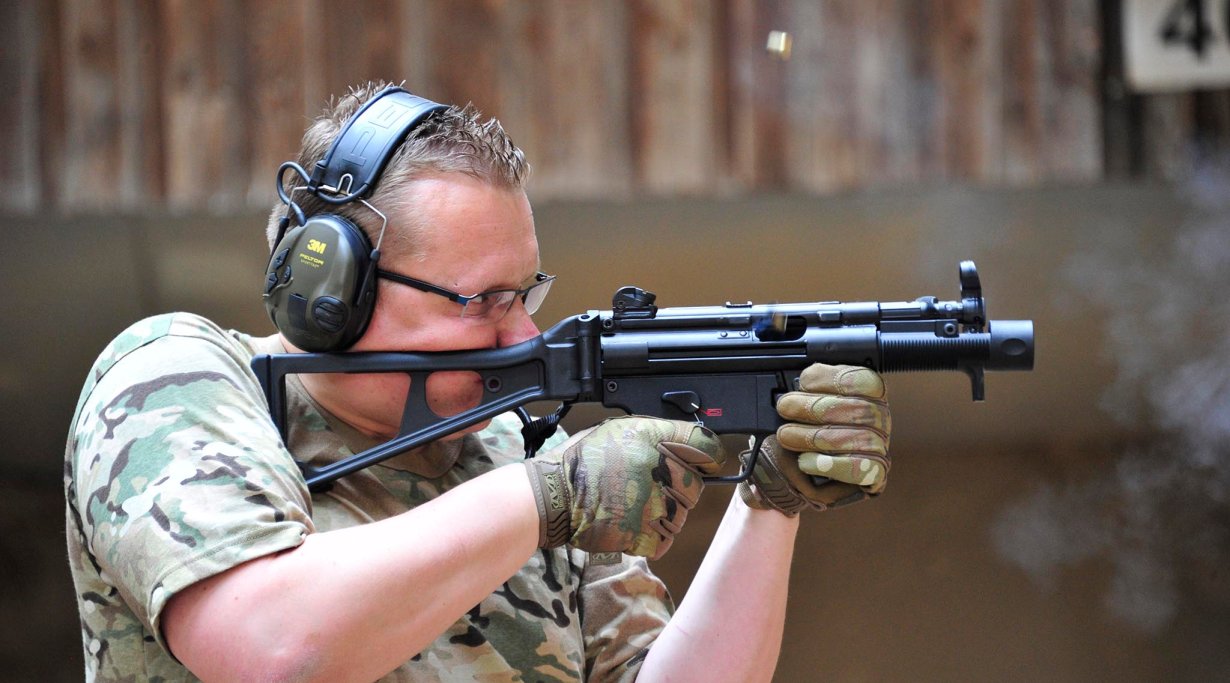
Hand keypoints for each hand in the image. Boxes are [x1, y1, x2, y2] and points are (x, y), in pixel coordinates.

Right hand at [524, 416, 723, 558]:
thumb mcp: (620, 430)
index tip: (703, 462)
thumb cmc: (583, 462)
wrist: (554, 496)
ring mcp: (654, 504)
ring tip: (634, 505)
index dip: (707, 456)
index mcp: (655, 439)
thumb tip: (689, 440)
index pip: (706, 446)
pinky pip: (666, 539)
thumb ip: (657, 434)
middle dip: (679, 487)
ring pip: (682, 514)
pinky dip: (653, 536)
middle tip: (649, 487)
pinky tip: (632, 523)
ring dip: (665, 513)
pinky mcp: (646, 535)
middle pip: (696, 484)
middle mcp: (659, 469)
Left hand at [737, 364, 890, 515]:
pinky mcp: (874, 473)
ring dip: (812, 436)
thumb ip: (805, 390)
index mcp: (869, 391)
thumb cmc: (808, 427)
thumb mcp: (806, 399)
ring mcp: (880, 445)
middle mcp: (880, 417)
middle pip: (855, 409)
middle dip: (812, 407)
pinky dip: (826, 464)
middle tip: (784, 408)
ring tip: (786, 435)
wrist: (808, 468)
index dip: (830, 379)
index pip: (860, 379)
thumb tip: (789, 386)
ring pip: (853, 439)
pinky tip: (805, 460)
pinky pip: (854, 468)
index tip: (803, 382)